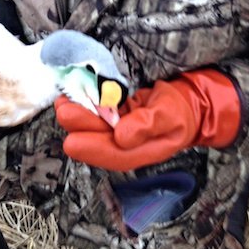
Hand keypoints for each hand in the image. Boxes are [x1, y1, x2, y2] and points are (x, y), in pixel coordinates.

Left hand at [55, 69, 240, 171]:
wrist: (185, 104)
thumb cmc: (179, 113)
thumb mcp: (170, 117)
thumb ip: (148, 125)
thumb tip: (122, 137)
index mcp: (139, 152)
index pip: (112, 154)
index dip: (91, 148)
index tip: (71, 141)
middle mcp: (123, 145)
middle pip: (97, 138)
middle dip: (79, 125)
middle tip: (64, 109)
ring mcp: (116, 130)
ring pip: (93, 125)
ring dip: (78, 112)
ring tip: (63, 100)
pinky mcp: (112, 116)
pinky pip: (96, 111)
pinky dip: (85, 102)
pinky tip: (73, 93)